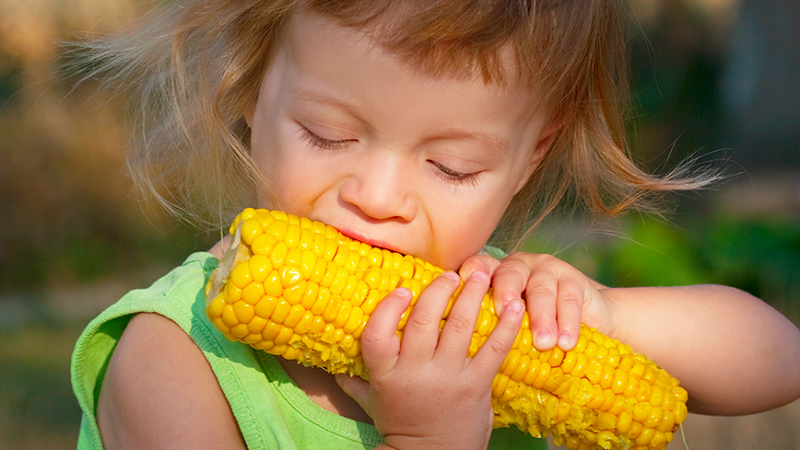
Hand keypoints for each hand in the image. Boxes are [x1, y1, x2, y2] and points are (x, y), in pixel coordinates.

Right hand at [335, 271, 524, 449]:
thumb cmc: (402, 427)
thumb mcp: (373, 405)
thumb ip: (356, 383)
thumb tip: (333, 367)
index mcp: (387, 374)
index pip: (377, 334)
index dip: (388, 308)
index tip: (403, 289)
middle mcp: (415, 372)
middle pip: (422, 321)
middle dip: (439, 290)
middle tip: (452, 274)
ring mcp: (448, 377)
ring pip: (459, 326)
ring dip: (471, 295)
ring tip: (480, 274)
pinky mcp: (477, 385)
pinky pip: (494, 349)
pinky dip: (506, 325)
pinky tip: (515, 305)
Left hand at [459, 252, 614, 350]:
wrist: (584, 324)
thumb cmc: (532, 331)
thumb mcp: (507, 329)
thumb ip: (487, 330)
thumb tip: (459, 350)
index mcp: (496, 276)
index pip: (481, 267)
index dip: (474, 270)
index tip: (465, 279)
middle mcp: (519, 268)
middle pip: (509, 275)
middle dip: (506, 293)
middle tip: (505, 314)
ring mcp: (547, 271)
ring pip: (541, 289)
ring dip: (541, 317)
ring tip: (543, 343)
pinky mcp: (574, 279)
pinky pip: (568, 299)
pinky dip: (567, 322)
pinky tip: (565, 342)